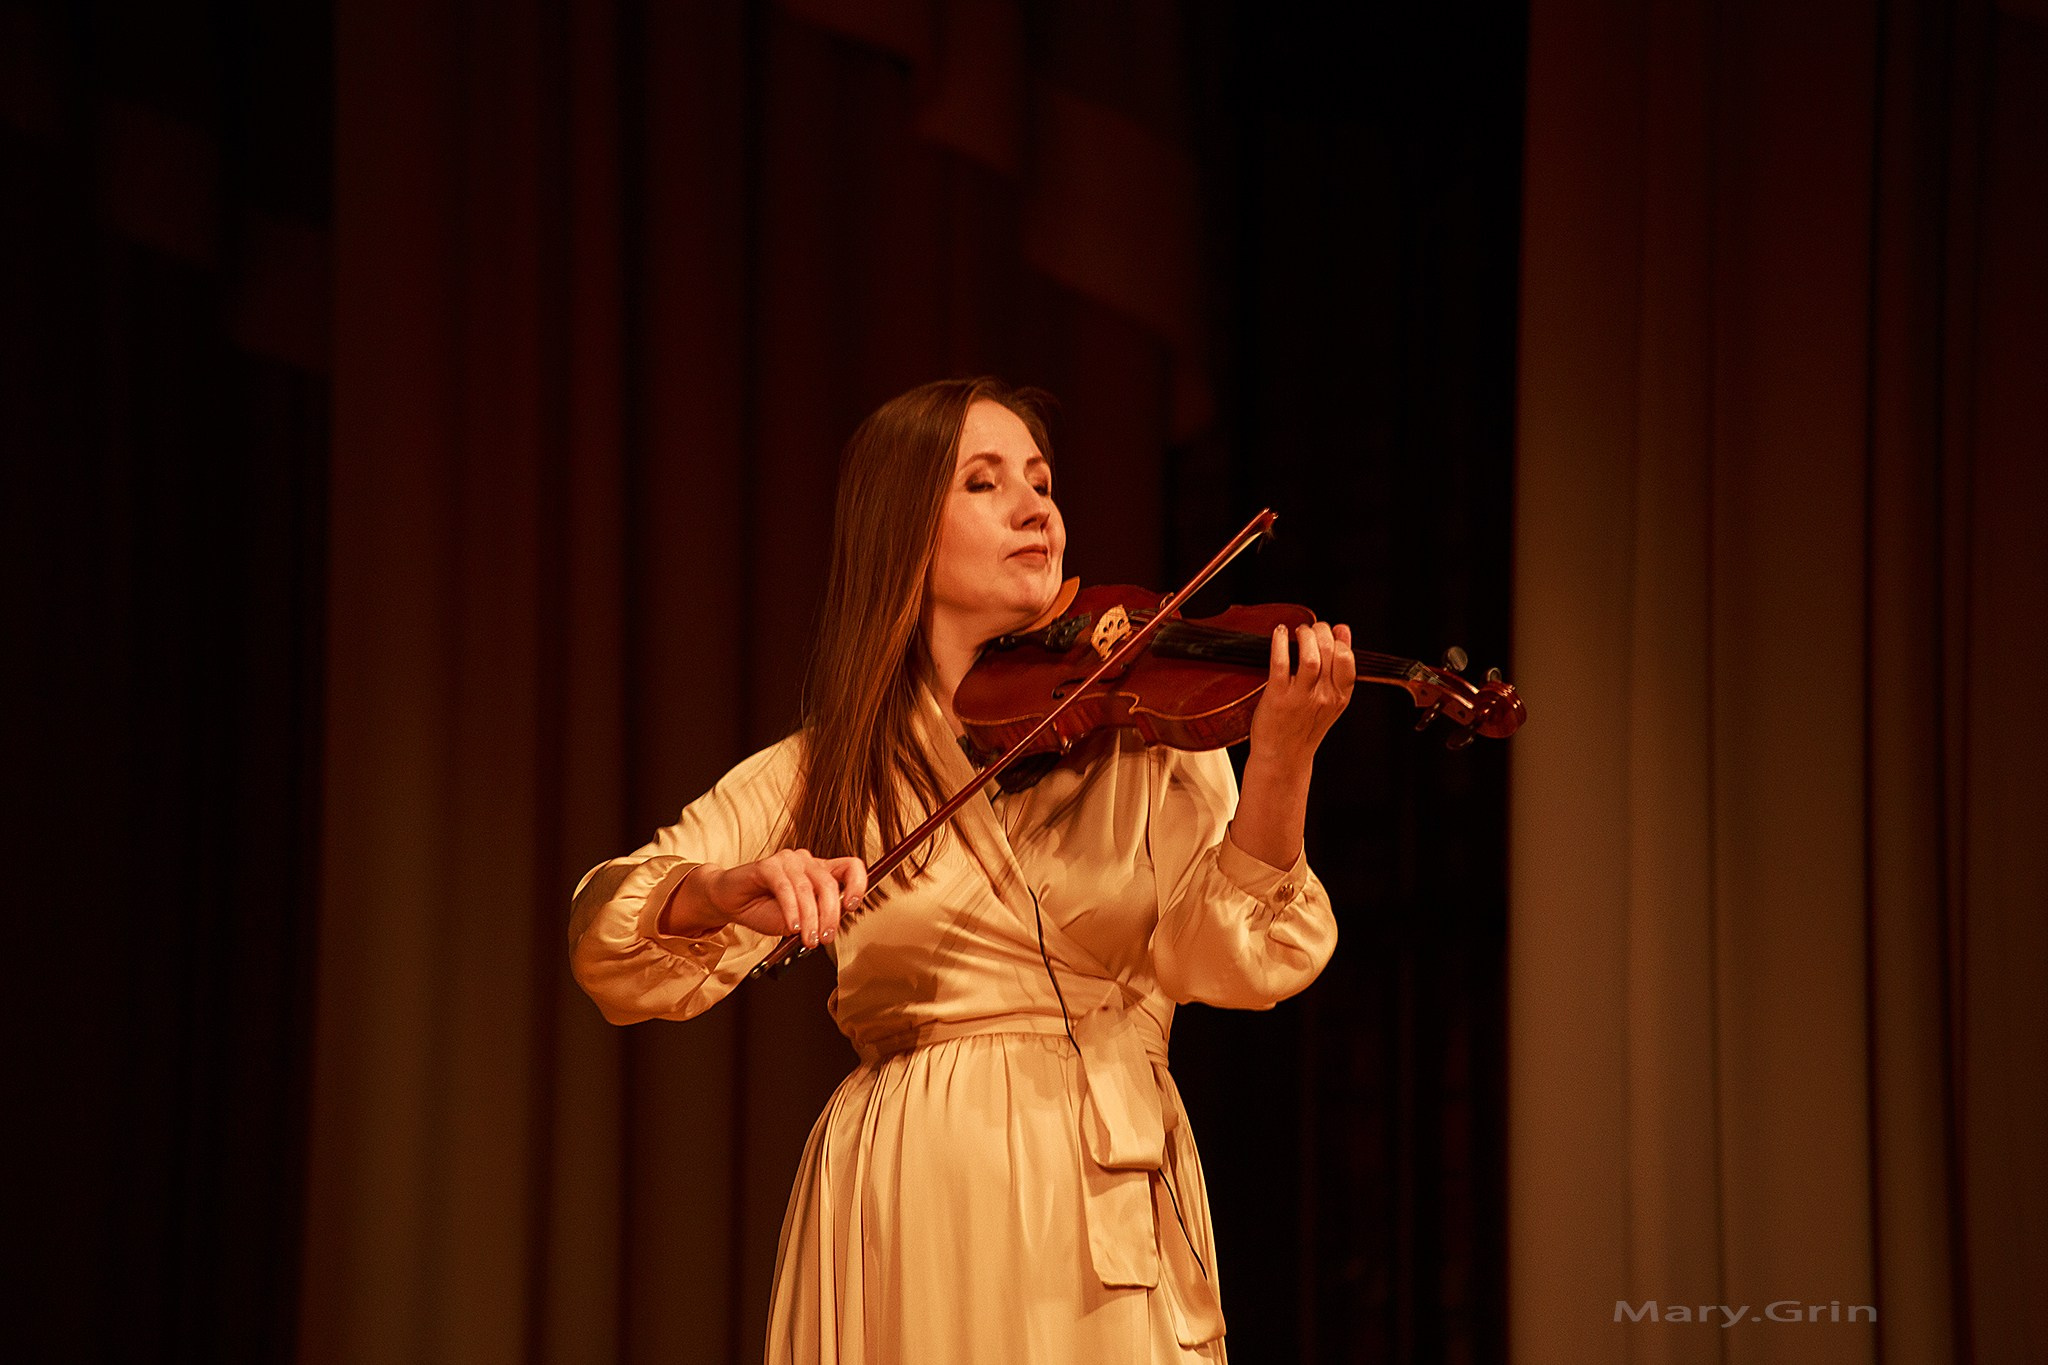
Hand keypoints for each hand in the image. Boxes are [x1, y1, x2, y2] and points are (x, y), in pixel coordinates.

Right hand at [666, 849, 867, 947]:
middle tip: (825, 938)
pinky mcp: (767, 865)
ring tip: (808, 939)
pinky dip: (791, 910)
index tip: (853, 905)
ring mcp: (787, 861)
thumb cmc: (764, 910)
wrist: (730, 904)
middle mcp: (807, 862)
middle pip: (829, 884)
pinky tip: (792, 926)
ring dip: (810, 918)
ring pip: (807, 889)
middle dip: (830, 916)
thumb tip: (833, 923)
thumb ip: (816, 917)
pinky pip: (785, 888)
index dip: (858, 884)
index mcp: (820, 871)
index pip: (851, 867)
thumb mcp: (798, 919)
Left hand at [1247, 621, 1355, 773]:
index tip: (1330, 631)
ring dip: (1305, 635)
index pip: (1347, 658)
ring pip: (1310, 656)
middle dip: (1321, 631)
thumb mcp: (1331, 700)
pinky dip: (1280, 643)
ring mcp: (1301, 697)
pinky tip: (1279, 633)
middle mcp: (1323, 697)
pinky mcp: (1278, 697)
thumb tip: (1344, 631)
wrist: (1282, 758)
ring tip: (1299, 631)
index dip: (1338, 639)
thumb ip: (1339, 667)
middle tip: (1311, 628)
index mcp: (1339, 697)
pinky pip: (1281, 662)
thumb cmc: (1303, 727)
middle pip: (1330, 652)